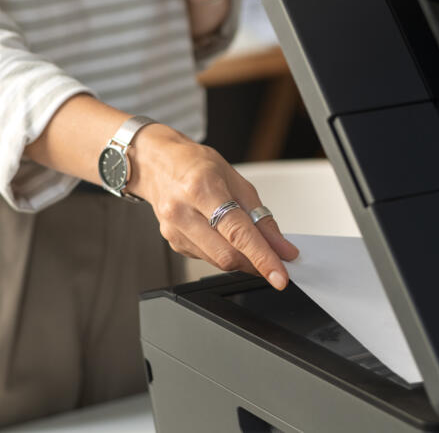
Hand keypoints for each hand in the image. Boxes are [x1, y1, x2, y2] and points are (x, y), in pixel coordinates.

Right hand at [127, 123, 299, 289]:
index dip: (262, 257)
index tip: (280, 275)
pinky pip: (207, 258)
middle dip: (255, 263)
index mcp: (202, 188)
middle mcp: (183, 211)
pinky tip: (224, 237)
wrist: (157, 163)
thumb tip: (281, 247)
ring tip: (250, 245)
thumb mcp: (236, 180)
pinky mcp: (173, 242)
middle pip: (227, 254)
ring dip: (241, 260)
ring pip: (218, 261)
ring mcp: (174, 230)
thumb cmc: (195, 165)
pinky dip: (224, 253)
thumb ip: (261, 217)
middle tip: (274, 262)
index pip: (238, 232)